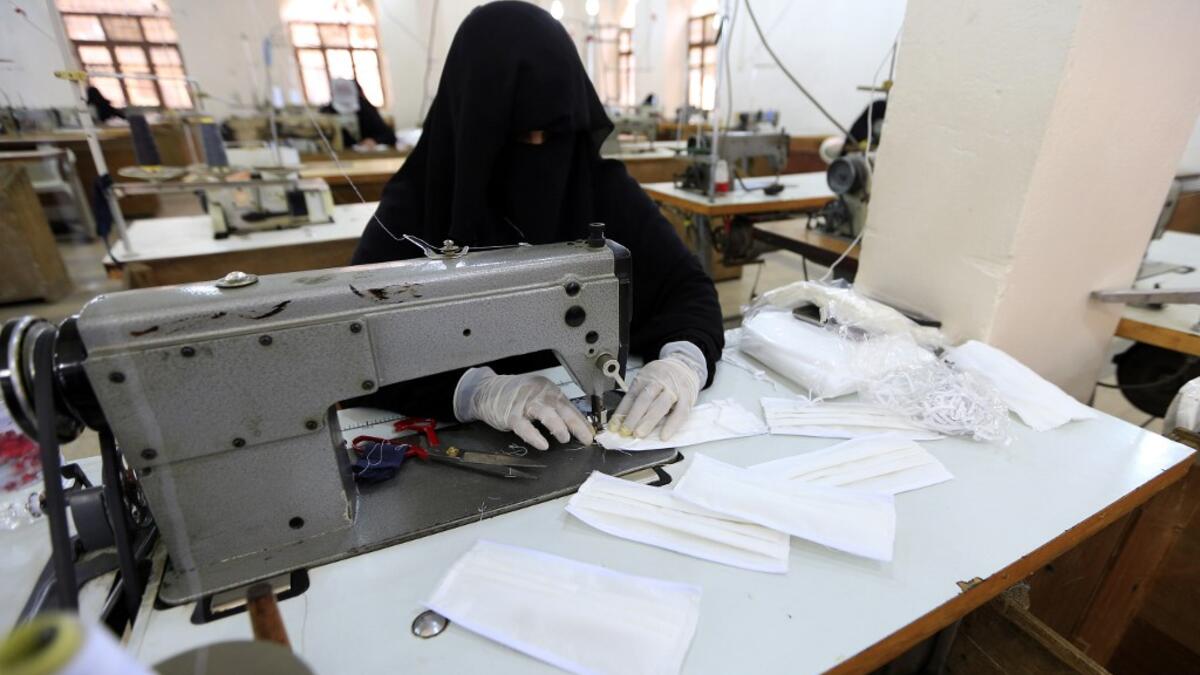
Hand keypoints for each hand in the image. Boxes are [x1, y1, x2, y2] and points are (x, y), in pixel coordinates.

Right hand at [457, 368, 593, 449]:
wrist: (486, 390)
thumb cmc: (515, 396)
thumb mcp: (538, 397)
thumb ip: (555, 409)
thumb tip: (577, 427)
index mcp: (548, 389)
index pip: (569, 406)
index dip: (581, 421)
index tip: (591, 435)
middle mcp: (539, 393)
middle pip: (561, 408)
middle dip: (575, 424)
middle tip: (585, 438)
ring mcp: (525, 403)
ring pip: (545, 413)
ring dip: (558, 426)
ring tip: (565, 438)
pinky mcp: (511, 414)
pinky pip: (524, 426)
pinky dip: (534, 436)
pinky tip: (543, 444)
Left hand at [610, 355, 701, 439]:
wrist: (685, 365)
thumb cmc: (663, 377)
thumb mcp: (646, 382)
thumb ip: (636, 399)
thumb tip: (621, 421)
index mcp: (644, 378)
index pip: (630, 396)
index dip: (621, 412)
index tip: (614, 427)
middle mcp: (658, 382)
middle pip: (644, 399)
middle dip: (633, 417)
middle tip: (626, 431)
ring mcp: (673, 389)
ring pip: (660, 405)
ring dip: (648, 421)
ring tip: (640, 434)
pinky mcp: (687, 397)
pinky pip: (680, 412)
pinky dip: (672, 425)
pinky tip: (664, 435)